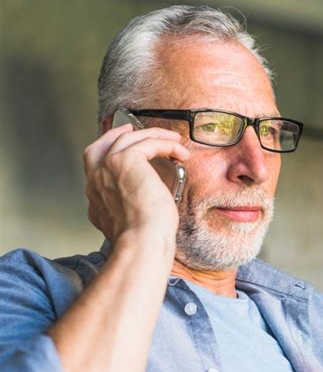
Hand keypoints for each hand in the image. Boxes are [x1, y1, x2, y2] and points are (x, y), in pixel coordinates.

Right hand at [83, 124, 189, 244]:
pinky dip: (165, 144)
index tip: (121, 149)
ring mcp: (108, 168)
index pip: (94, 167)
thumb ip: (126, 210)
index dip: (107, 153)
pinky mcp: (126, 160)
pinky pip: (148, 142)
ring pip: (127, 139)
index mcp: (95, 197)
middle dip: (117, 134)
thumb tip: (141, 204)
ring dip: (152, 136)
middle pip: (102, 145)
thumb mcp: (127, 224)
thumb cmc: (142, 241)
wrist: (141, 243)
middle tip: (134, 129)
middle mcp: (96, 180)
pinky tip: (179, 151)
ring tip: (173, 140)